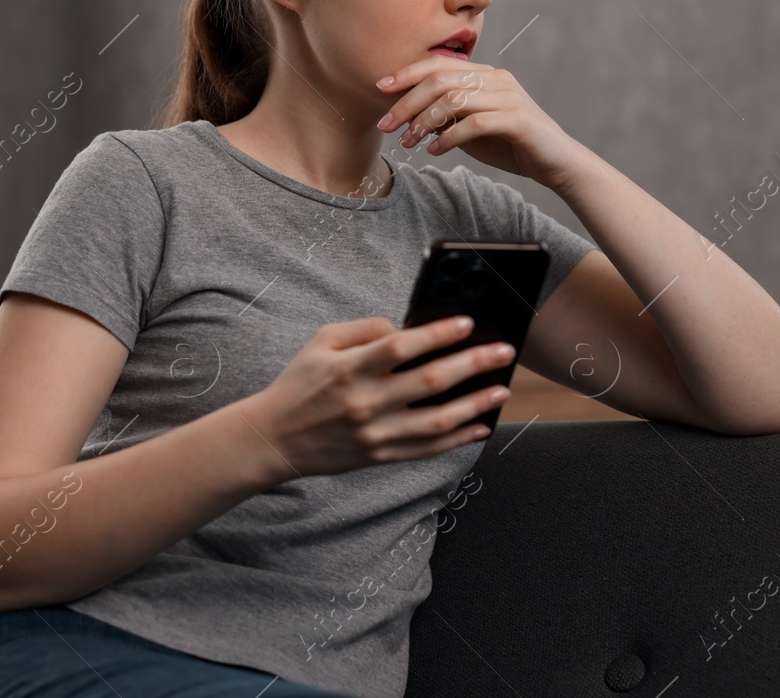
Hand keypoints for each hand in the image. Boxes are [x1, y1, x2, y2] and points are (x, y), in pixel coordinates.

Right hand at [240, 315, 515, 476]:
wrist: (275, 438)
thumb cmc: (300, 383)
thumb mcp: (322, 342)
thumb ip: (366, 329)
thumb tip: (407, 328)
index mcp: (349, 368)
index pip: (401, 347)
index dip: (437, 334)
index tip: (467, 322)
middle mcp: (365, 402)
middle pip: (430, 381)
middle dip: (473, 363)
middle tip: (504, 351)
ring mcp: (375, 434)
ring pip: (437, 421)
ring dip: (475, 404)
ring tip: (502, 390)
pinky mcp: (380, 456)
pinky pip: (428, 449)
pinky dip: (459, 438)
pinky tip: (481, 425)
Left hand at [375, 56, 584, 188]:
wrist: (557, 163)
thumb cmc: (512, 145)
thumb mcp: (472, 129)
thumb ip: (448, 118)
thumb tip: (411, 116)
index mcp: (485, 74)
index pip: (439, 64)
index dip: (406, 73)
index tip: (379, 88)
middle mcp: (497, 78)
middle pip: (441, 79)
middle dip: (407, 102)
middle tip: (387, 125)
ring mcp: (509, 97)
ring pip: (454, 99)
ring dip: (424, 122)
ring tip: (408, 142)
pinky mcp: (518, 119)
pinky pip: (474, 123)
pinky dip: (449, 137)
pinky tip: (436, 151)